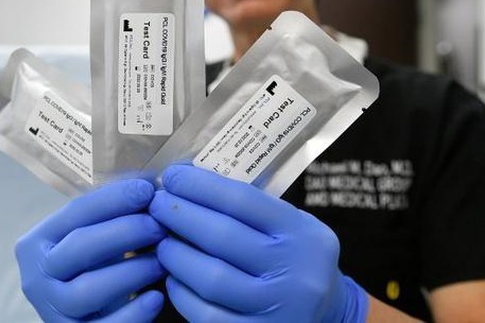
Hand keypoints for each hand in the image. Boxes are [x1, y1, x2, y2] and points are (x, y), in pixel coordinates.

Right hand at [15, 179, 166, 321]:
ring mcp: (52, 309)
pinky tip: (156, 298)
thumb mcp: (94, 234)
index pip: (75, 212)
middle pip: (78, 248)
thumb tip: (151, 181)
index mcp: (39, 241)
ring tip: (162, 262)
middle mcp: (37, 275)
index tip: (148, 189)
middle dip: (123, 232)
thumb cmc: (94, 263)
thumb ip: (113, 211)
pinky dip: (132, 313)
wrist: (88, 312)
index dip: (113, 199)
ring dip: (130, 272)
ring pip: (86, 290)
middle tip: (159, 226)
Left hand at [148, 163, 368, 321]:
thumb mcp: (290, 226)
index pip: (242, 200)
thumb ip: (249, 209)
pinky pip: (207, 315)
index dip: (200, 186)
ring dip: (176, 255)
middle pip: (222, 236)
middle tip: (156, 205)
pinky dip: (182, 293)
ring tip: (162, 241)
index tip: (172, 177)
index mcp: (303, 233)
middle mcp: (296, 270)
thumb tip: (187, 185)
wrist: (328, 315)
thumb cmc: (295, 259)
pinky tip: (173, 278)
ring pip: (211, 278)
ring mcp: (279, 308)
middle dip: (179, 216)